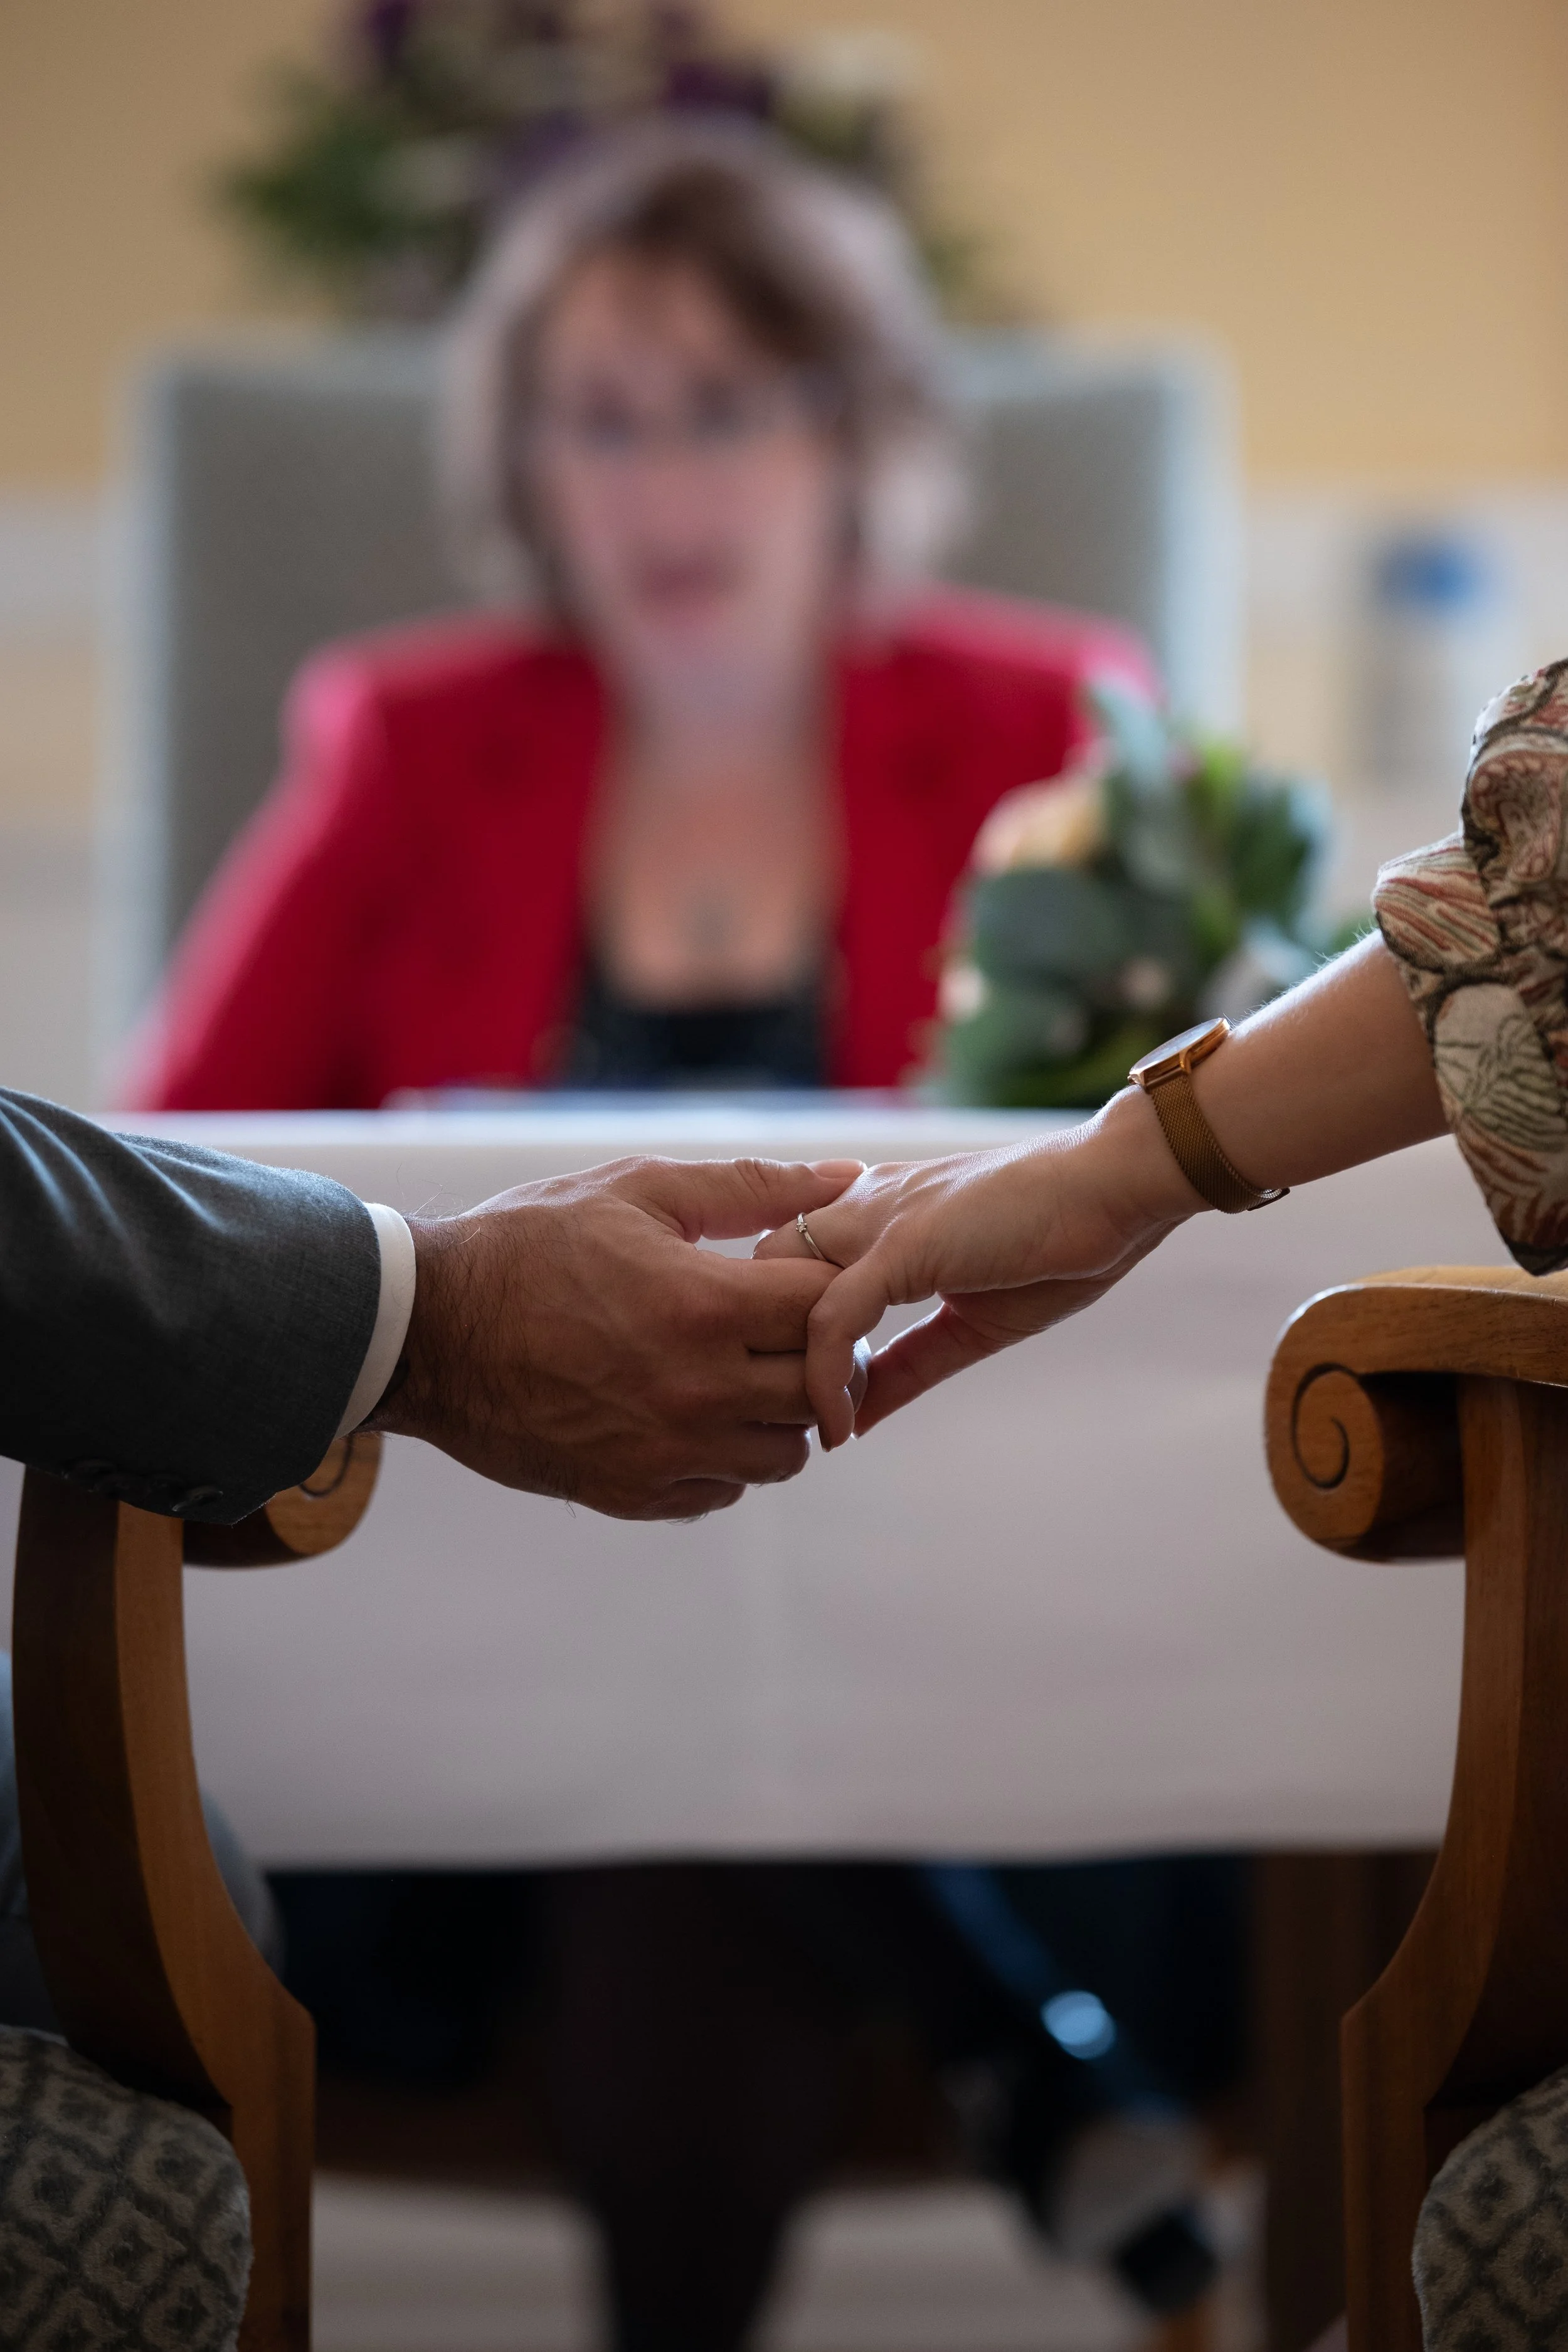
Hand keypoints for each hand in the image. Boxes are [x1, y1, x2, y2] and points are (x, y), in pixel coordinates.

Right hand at [372, 1154, 862, 1518]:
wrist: (428, 1331)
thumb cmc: (527, 1246)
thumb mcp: (636, 1191)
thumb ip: (750, 1187)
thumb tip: (847, 1175)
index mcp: (703, 1306)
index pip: (828, 1310)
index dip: (829, 1288)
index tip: (800, 1276)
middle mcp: (696, 1390)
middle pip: (821, 1390)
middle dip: (816, 1353)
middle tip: (779, 1326)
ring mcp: (665, 1451)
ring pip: (784, 1453)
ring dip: (778, 1412)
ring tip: (737, 1370)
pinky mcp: (632, 1492)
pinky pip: (724, 1489)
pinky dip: (726, 1456)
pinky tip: (692, 1412)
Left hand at [755, 1089, 1199, 1442]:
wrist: (1118, 1188)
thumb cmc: (1060, 1245)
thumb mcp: (969, 1323)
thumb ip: (906, 1366)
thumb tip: (856, 1418)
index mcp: (875, 1212)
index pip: (783, 1261)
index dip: (776, 1328)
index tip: (800, 1397)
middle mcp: (861, 1207)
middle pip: (758, 1271)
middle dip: (759, 1343)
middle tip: (788, 1416)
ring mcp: (875, 1222)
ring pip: (777, 1290)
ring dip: (781, 1366)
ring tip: (810, 1428)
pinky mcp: (900, 1246)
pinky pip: (831, 1318)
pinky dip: (823, 1378)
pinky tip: (838, 1425)